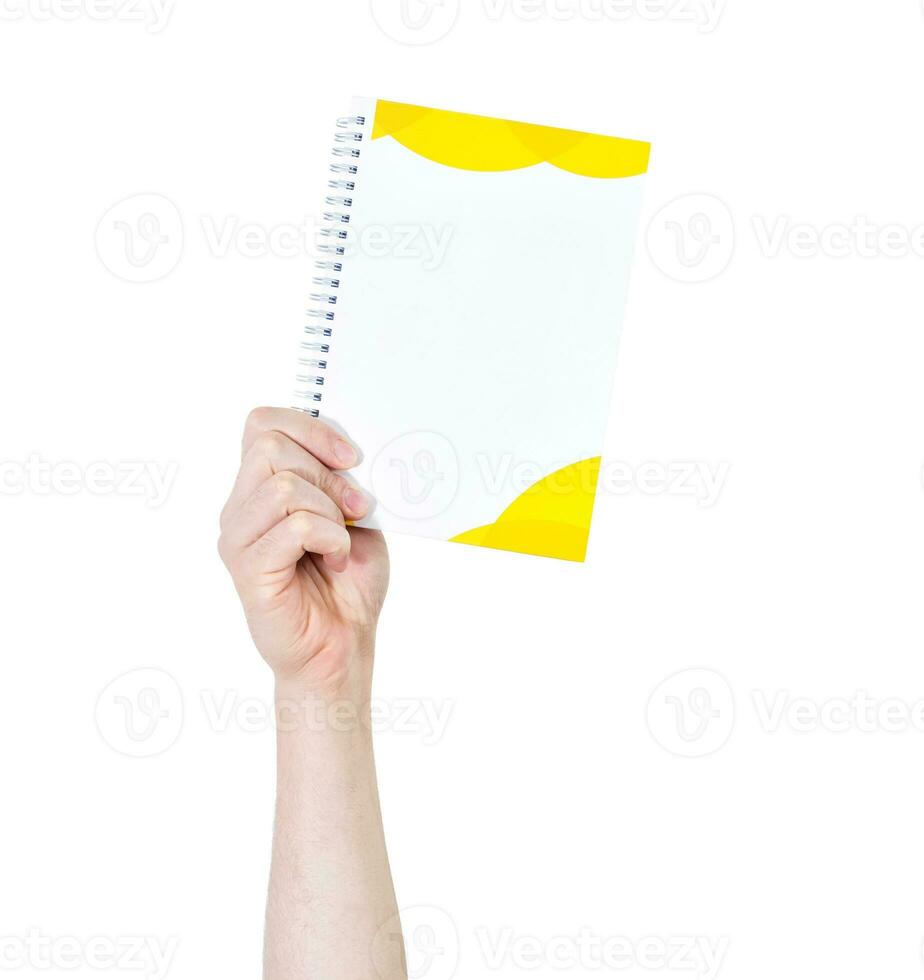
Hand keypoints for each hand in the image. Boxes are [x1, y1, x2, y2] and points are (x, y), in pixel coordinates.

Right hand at [219, 408, 388, 697]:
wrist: (342, 646)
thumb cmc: (347, 583)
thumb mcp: (355, 516)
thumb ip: (342, 478)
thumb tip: (352, 447)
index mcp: (260, 487)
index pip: (262, 423)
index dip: (311, 429)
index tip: (353, 458)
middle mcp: (239, 508)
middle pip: (271, 447)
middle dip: (328, 473)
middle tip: (358, 510)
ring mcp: (238, 538)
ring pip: (283, 486)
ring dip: (331, 511)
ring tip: (343, 543)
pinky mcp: (248, 569)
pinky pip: (293, 526)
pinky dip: (330, 538)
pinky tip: (336, 561)